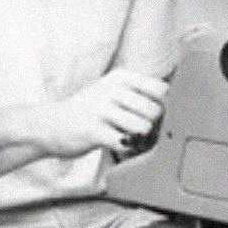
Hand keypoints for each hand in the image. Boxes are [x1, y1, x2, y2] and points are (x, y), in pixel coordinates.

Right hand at [32, 68, 167, 158]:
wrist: (49, 125)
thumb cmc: (89, 111)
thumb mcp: (112, 92)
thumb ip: (140, 95)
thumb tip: (178, 106)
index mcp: (121, 77)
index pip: (162, 88)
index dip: (165, 106)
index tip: (155, 117)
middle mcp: (112, 89)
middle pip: (156, 110)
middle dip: (153, 126)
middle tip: (140, 132)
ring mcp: (102, 109)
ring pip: (144, 127)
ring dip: (140, 139)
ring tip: (129, 139)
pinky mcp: (94, 131)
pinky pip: (126, 143)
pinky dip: (127, 150)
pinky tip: (119, 147)